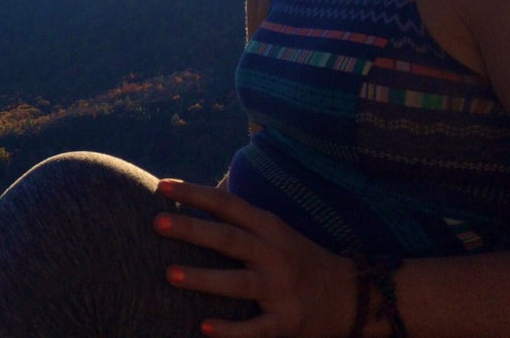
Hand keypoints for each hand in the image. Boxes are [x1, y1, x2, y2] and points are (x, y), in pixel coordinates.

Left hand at [153, 179, 353, 337]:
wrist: (353, 298)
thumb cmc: (298, 258)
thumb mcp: (274, 230)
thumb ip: (238, 216)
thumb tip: (194, 193)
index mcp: (269, 227)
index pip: (227, 204)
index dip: (194, 193)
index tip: (162, 186)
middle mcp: (274, 254)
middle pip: (229, 239)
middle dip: (192, 229)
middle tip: (156, 222)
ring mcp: (281, 289)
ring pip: (238, 282)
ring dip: (203, 278)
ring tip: (169, 275)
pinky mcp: (287, 322)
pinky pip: (256, 328)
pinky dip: (231, 329)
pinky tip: (204, 327)